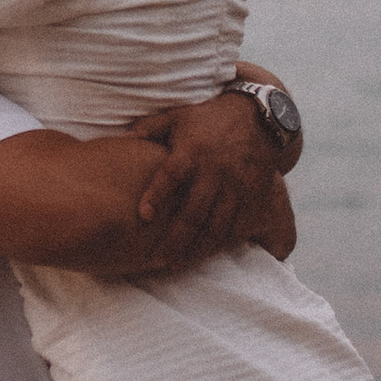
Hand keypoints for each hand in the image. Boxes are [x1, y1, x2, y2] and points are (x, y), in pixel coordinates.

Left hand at [127, 94, 270, 257]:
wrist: (258, 119)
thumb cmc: (209, 119)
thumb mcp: (178, 117)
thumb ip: (150, 128)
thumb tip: (122, 138)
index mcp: (192, 151)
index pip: (172, 174)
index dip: (157, 194)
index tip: (144, 215)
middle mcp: (215, 170)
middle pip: (194, 211)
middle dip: (177, 238)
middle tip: (160, 260)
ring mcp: (237, 186)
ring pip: (217, 225)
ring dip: (198, 248)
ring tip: (179, 263)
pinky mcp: (254, 196)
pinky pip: (238, 225)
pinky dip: (222, 243)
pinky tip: (206, 253)